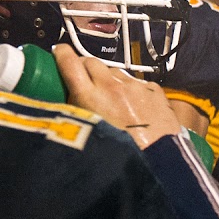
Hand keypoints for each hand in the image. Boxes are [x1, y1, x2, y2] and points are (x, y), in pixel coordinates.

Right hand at [51, 45, 181, 148]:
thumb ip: (74, 112)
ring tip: (113, 101)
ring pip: (115, 72)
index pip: (69, 62)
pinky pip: (136, 83)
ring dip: (109, 80)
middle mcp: (111, 85)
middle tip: (84, 82)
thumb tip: (65, 99)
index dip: (61, 54)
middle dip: (85, 68)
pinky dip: (131, 91)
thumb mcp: (84, 134)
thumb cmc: (116, 157)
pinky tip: (135, 109)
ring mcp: (135, 86)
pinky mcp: (154, 90)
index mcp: (89, 96)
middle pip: (91, 62)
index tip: (58, 53)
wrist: (160, 165)